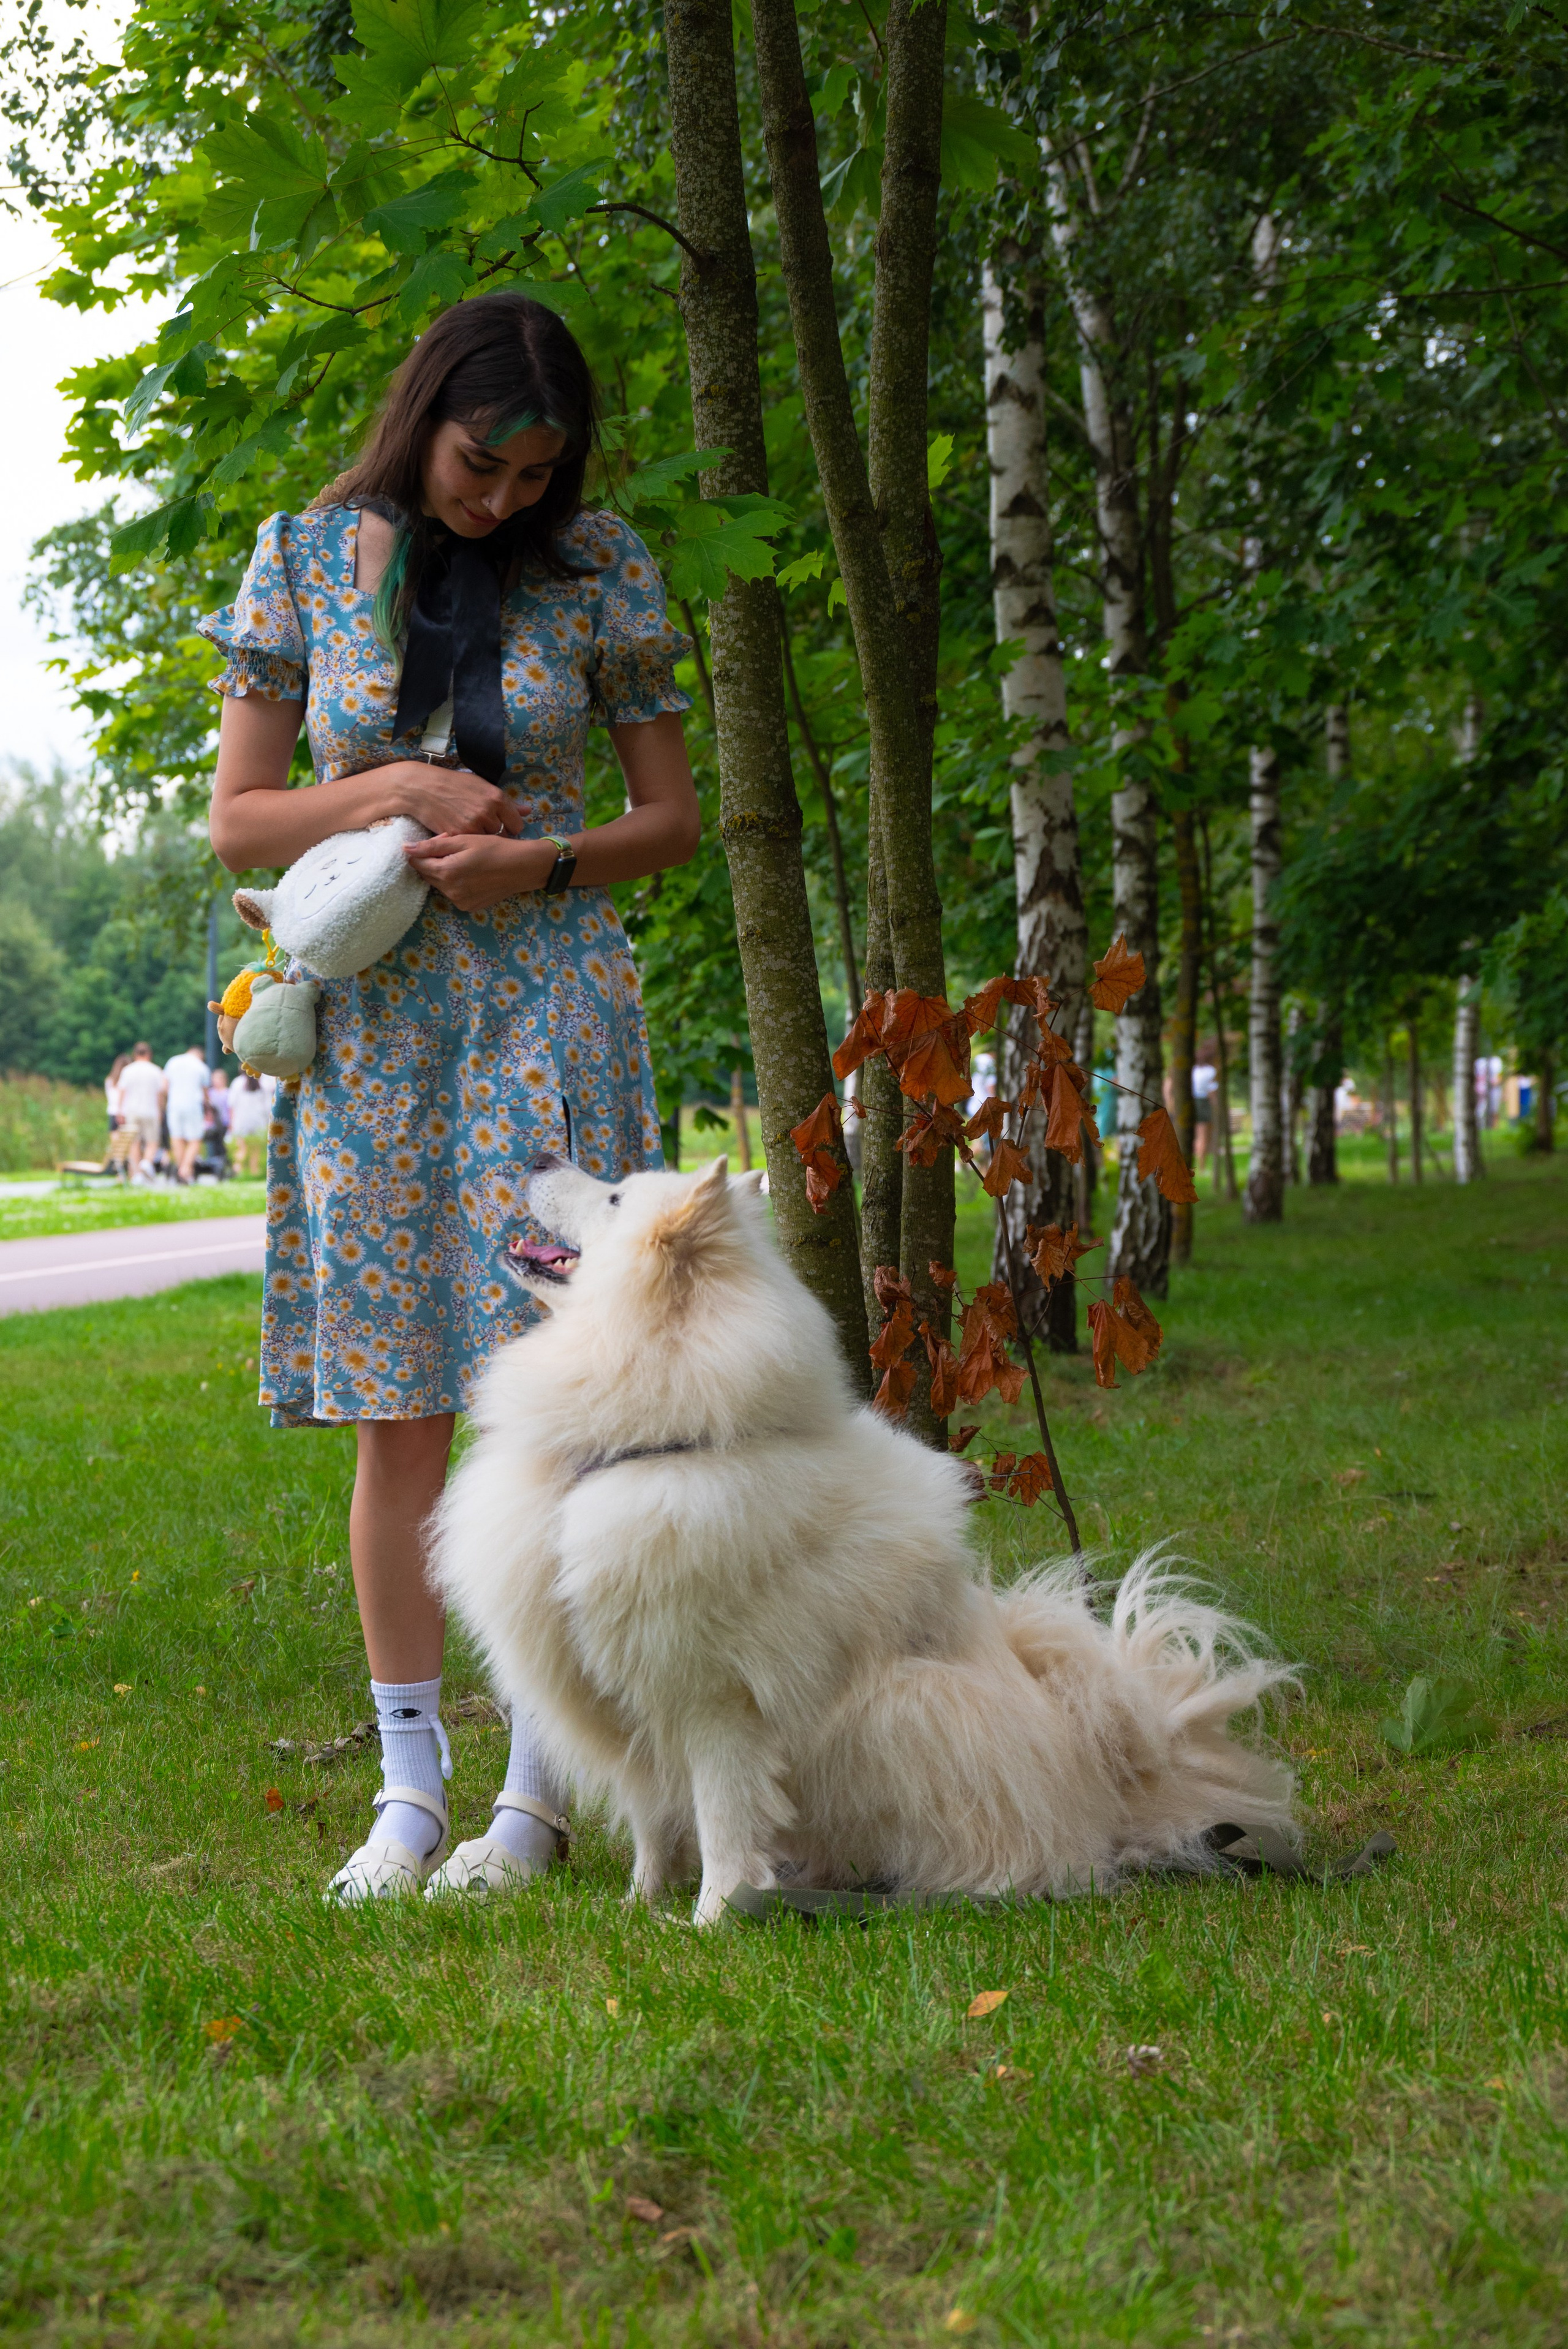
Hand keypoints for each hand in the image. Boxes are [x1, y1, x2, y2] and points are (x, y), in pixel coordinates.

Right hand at [382, 762, 524, 838]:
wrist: (422, 788)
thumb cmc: (453, 784)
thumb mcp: (481, 785)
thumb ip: (506, 802)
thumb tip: (528, 811)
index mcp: (496, 798)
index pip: (517, 824)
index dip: (511, 827)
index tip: (504, 827)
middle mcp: (487, 812)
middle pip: (502, 835)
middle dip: (495, 833)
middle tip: (483, 827)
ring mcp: (473, 825)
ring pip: (487, 842)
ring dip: (482, 839)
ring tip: (471, 829)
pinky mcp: (459, 836)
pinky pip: (471, 846)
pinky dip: (467, 843)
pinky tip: (460, 833)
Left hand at [403, 831, 554, 912]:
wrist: (522, 867)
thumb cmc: (494, 848)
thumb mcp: (463, 840)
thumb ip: (432, 845)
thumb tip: (405, 849)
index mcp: (446, 872)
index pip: (417, 863)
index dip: (423, 851)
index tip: (438, 842)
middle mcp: (449, 892)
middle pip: (427, 875)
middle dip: (433, 861)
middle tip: (453, 848)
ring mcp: (459, 902)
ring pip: (439, 884)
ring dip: (444, 872)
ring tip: (464, 860)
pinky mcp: (468, 907)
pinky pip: (452, 893)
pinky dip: (455, 882)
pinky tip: (471, 873)